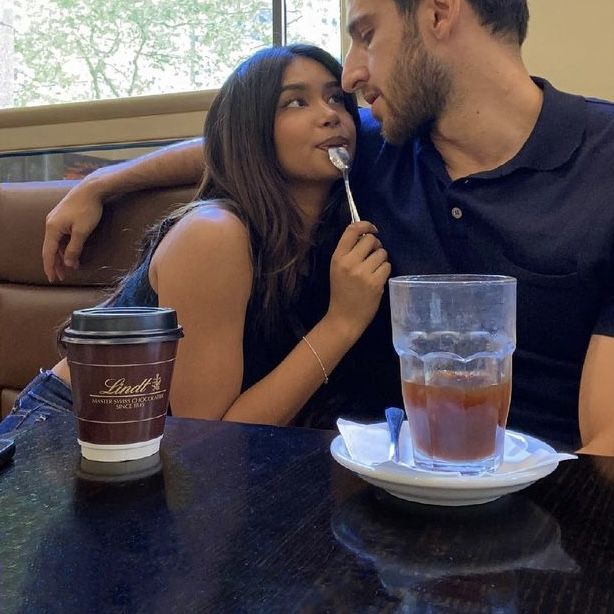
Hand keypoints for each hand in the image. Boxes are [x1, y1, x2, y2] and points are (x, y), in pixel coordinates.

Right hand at [42, 180, 103, 281]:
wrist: (91, 189)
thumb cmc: (87, 210)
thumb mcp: (82, 232)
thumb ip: (74, 249)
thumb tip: (68, 264)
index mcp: (53, 229)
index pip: (48, 253)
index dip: (50, 267)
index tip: (53, 279)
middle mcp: (51, 224)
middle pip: (51, 249)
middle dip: (56, 264)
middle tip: (61, 277)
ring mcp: (56, 220)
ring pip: (57, 243)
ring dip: (62, 256)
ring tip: (69, 268)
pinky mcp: (63, 217)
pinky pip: (61, 236)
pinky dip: (65, 247)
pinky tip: (72, 253)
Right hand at [327, 221, 390, 339]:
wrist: (344, 318)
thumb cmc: (342, 292)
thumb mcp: (338, 268)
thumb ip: (349, 252)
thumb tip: (368, 235)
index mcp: (338, 257)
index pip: (352, 230)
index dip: (366, 225)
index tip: (372, 229)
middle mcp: (350, 262)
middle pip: (371, 240)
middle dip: (376, 246)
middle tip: (373, 256)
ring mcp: (363, 273)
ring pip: (382, 253)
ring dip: (381, 260)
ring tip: (374, 270)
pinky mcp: (375, 283)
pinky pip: (387, 266)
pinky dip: (385, 271)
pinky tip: (377, 279)